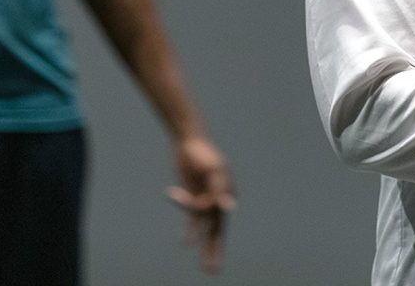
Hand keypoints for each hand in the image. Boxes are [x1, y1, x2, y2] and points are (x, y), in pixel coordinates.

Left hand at [165, 136, 234, 274]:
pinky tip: (186, 242)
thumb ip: (219, 187)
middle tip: (214, 271)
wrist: (189, 143)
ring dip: (205, 247)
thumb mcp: (213, 167)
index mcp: (228, 190)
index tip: (207, 202)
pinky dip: (189, 229)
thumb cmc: (203, 153)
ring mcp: (206, 200)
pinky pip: (192, 218)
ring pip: (206, 229)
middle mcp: (219, 199)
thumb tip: (229, 206)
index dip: (211, 208)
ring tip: (207, 268)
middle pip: (218, 229)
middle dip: (216, 250)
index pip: (219, 209)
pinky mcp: (194, 199)